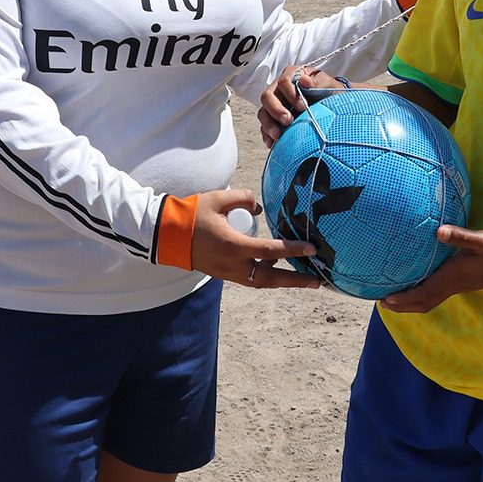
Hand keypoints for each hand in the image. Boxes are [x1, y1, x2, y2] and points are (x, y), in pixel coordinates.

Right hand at [190, 188, 320, 288]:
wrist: (166, 234)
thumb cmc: (191, 214)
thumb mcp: (218, 199)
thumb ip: (243, 199)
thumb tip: (259, 209)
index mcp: (233, 246)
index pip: (271, 251)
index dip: (293, 250)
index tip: (311, 249)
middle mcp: (233, 265)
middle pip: (270, 279)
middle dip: (295, 281)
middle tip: (316, 282)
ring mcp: (227, 272)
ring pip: (260, 282)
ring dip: (281, 280)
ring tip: (301, 277)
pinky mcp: (223, 273)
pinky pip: (249, 279)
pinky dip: (265, 275)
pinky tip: (273, 264)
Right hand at [257, 66, 342, 147]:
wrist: (333, 108)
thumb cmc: (330, 93)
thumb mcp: (328, 85)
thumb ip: (318, 82)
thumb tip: (304, 80)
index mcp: (292, 75)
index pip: (283, 82)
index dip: (291, 94)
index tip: (303, 106)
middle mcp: (280, 88)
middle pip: (267, 96)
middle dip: (276, 110)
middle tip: (287, 121)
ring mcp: (275, 104)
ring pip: (263, 112)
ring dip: (269, 125)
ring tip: (278, 135)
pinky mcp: (274, 119)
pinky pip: (265, 126)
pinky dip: (267, 135)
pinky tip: (272, 143)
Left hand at [378, 225, 482, 312]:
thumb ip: (461, 236)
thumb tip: (439, 232)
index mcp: (455, 275)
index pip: (425, 292)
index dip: (405, 298)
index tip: (386, 300)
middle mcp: (455, 284)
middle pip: (424, 302)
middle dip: (402, 305)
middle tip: (381, 302)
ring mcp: (459, 285)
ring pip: (430, 300)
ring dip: (411, 302)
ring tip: (393, 298)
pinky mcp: (463, 282)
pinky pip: (437, 293)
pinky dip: (422, 295)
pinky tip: (416, 285)